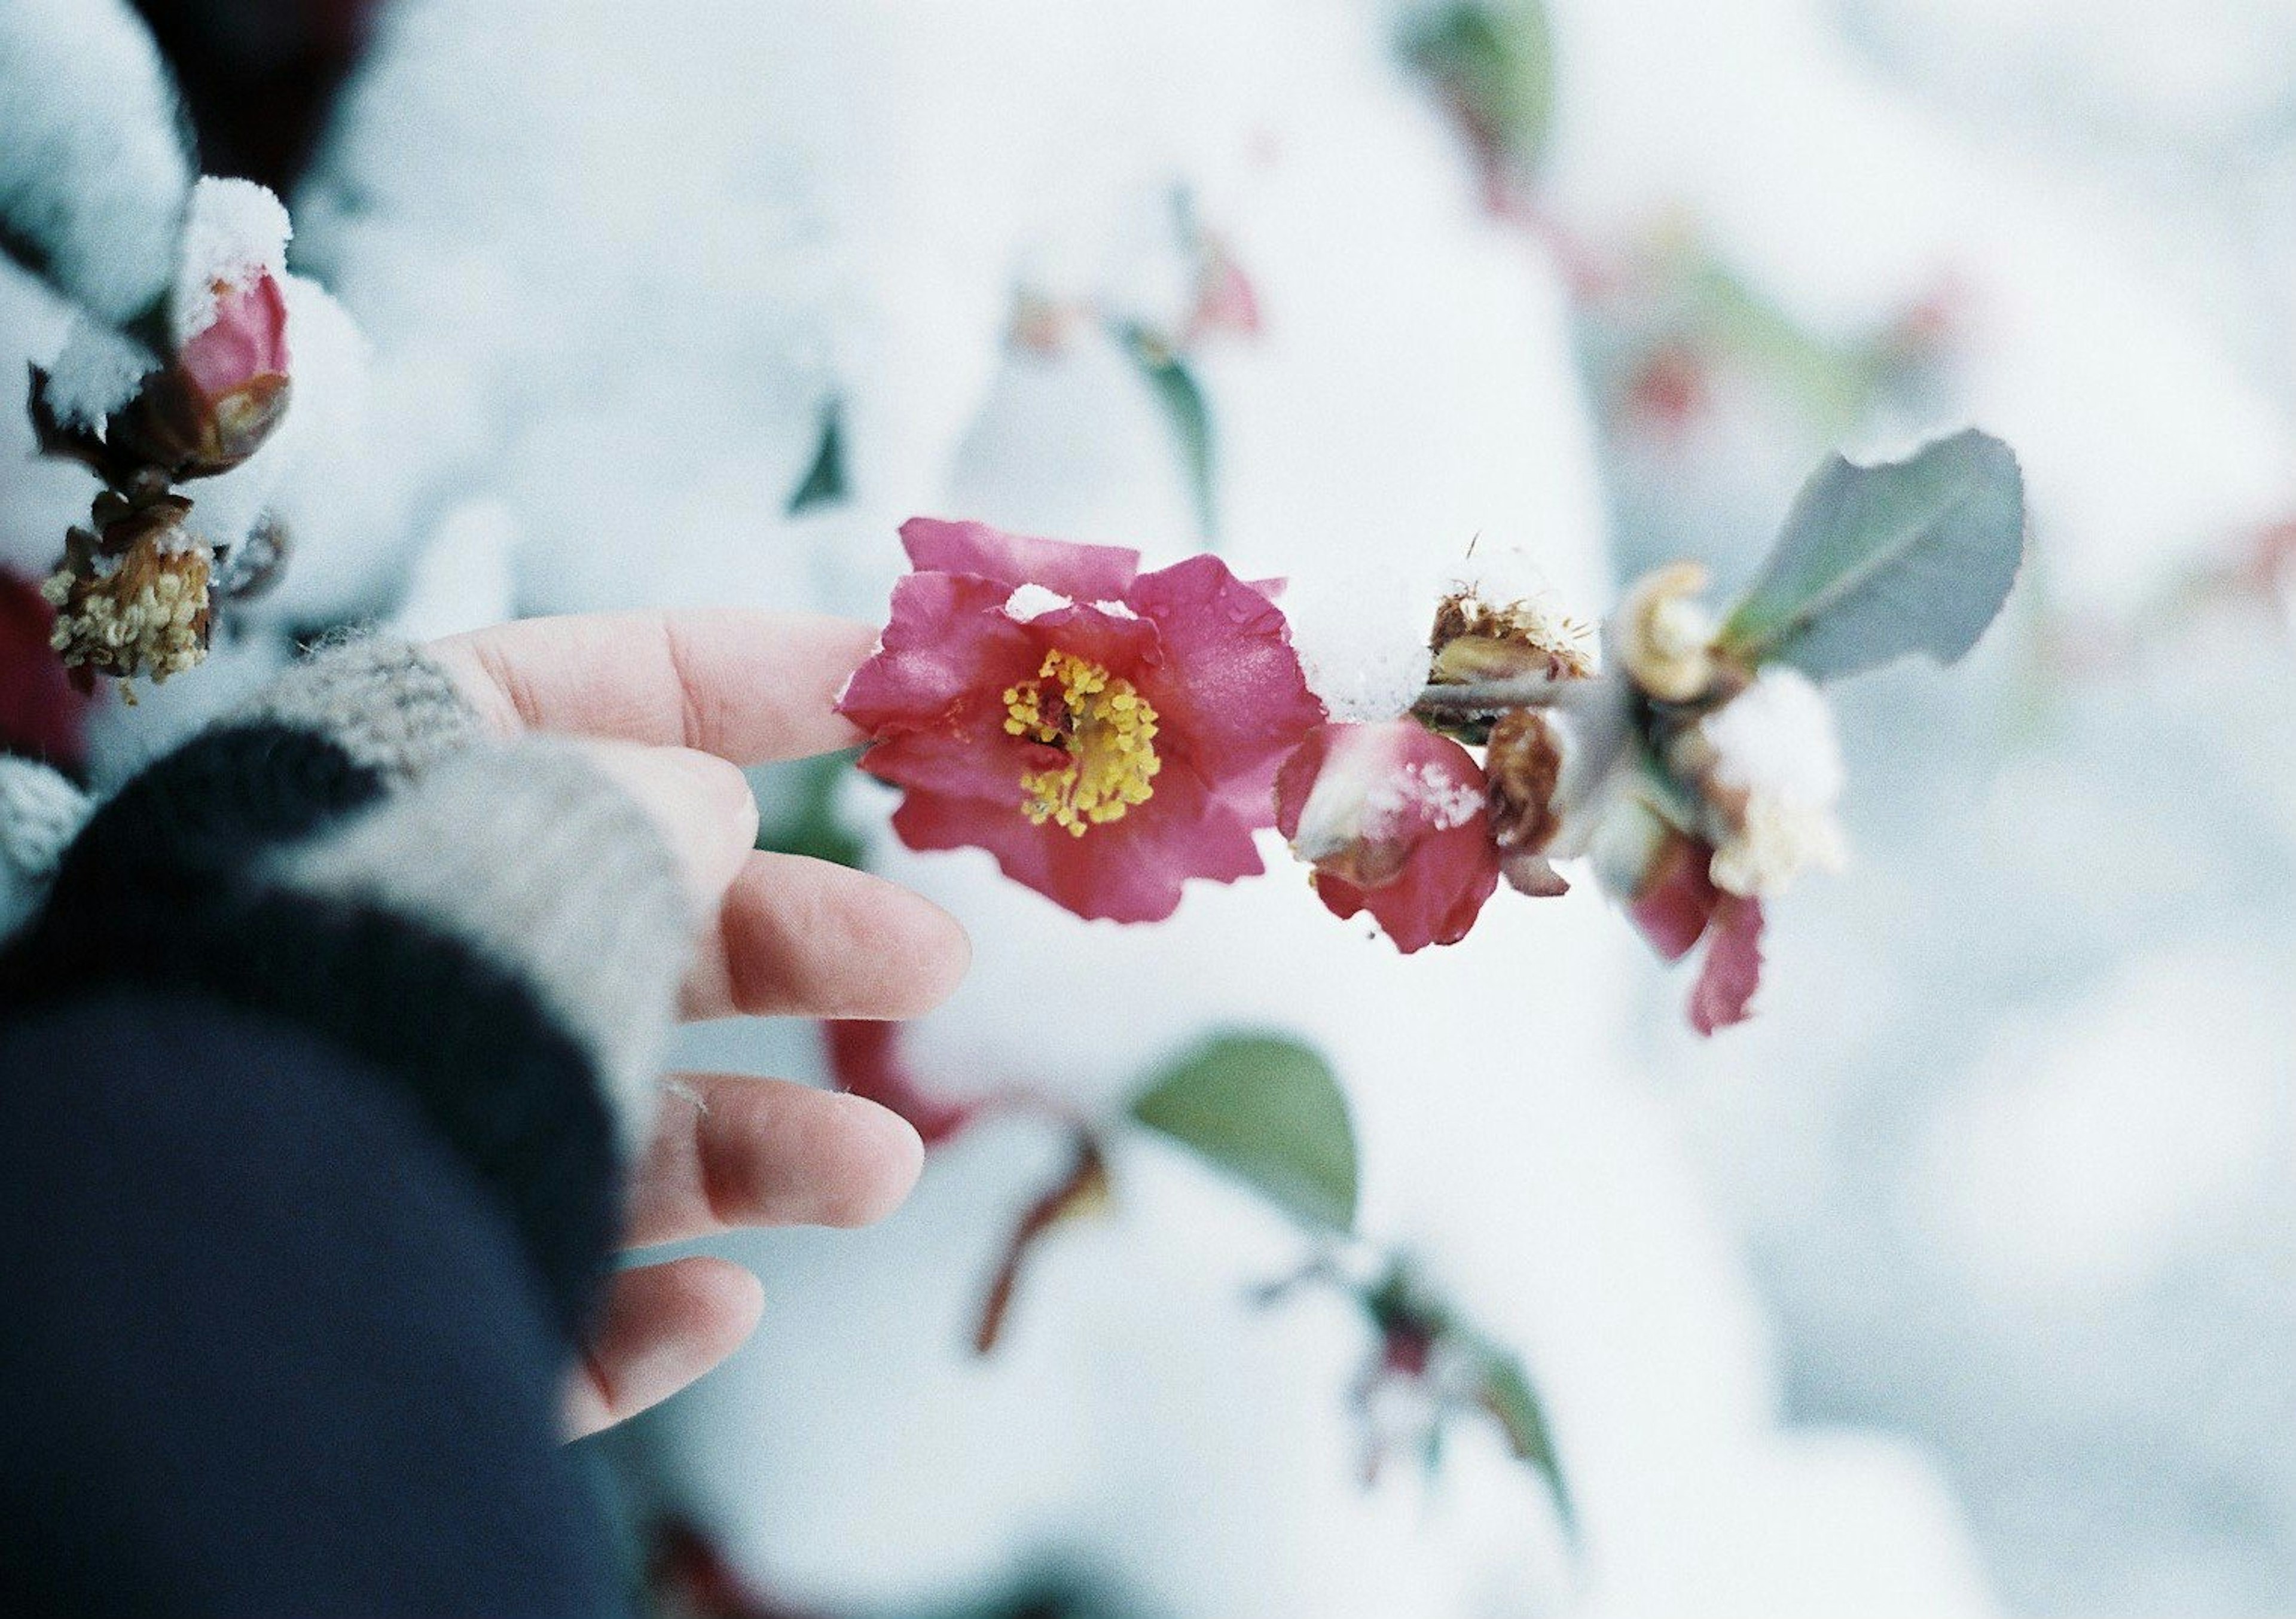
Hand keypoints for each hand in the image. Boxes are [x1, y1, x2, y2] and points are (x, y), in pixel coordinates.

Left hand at [425, 610, 970, 1436]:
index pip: (576, 691)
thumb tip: (704, 810)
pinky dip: (639, 1316)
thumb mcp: (545, 836)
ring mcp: (380, 1140)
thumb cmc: (373, 993)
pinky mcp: (390, 1313)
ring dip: (763, 1153)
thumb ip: (644, 807)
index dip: (745, 673)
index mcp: (367, 789)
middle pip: (621, 928)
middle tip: (938, 962)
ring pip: (601, 1133)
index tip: (890, 682)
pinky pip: (532, 1305)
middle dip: (800, 946)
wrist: (203, 1282)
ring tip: (877, 1173)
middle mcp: (371, 956)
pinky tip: (717, 1306)